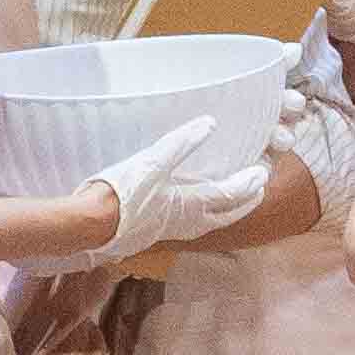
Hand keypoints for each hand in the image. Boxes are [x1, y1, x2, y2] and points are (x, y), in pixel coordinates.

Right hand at [84, 123, 276, 266]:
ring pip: (212, 222)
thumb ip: (182, 143)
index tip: (264, 171)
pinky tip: (195, 205)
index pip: (232, 195)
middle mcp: (189, 224)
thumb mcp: (152, 162)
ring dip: (228, 209)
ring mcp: (173, 230)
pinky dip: (207, 212)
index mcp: (193, 206)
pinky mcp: (158, 231)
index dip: (250, 182)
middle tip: (259, 188)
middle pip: (228, 215)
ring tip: (235, 197)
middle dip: (246, 201)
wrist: (90, 226)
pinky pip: (194, 223)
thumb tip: (210, 123)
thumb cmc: (120, 194)